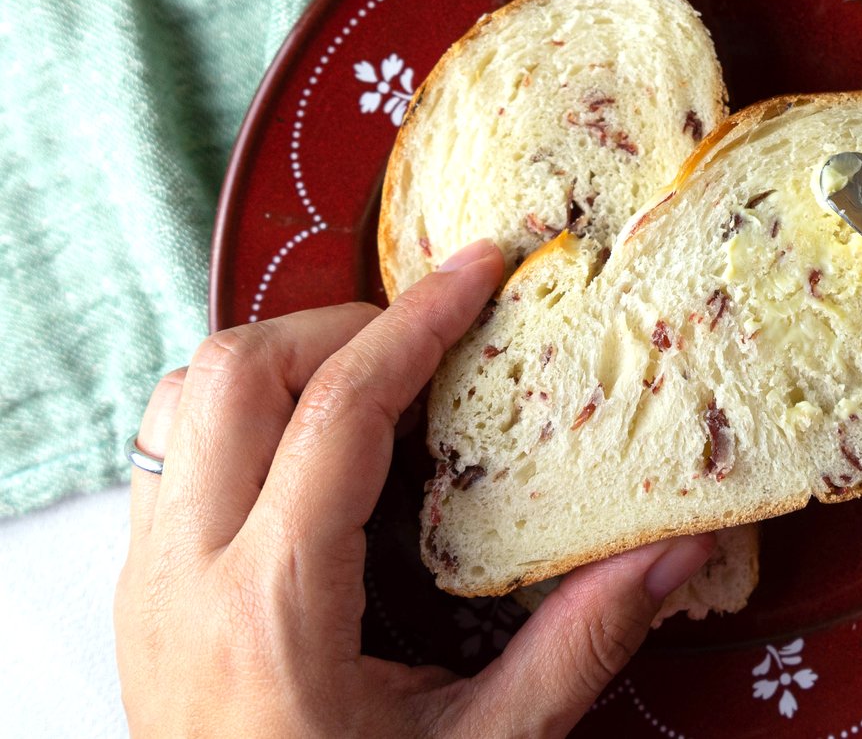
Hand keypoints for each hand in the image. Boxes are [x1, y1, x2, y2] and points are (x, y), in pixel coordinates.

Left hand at [116, 239, 713, 738]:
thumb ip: (578, 643)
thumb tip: (676, 549)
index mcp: (276, 607)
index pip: (339, 408)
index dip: (418, 319)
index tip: (480, 267)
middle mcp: (187, 574)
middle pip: (237, 370)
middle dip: (341, 324)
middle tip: (430, 341)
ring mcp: (147, 578)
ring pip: (185, 393)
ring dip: (283, 359)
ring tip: (372, 382)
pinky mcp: (137, 588)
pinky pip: (169, 443)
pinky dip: (245, 407)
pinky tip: (316, 447)